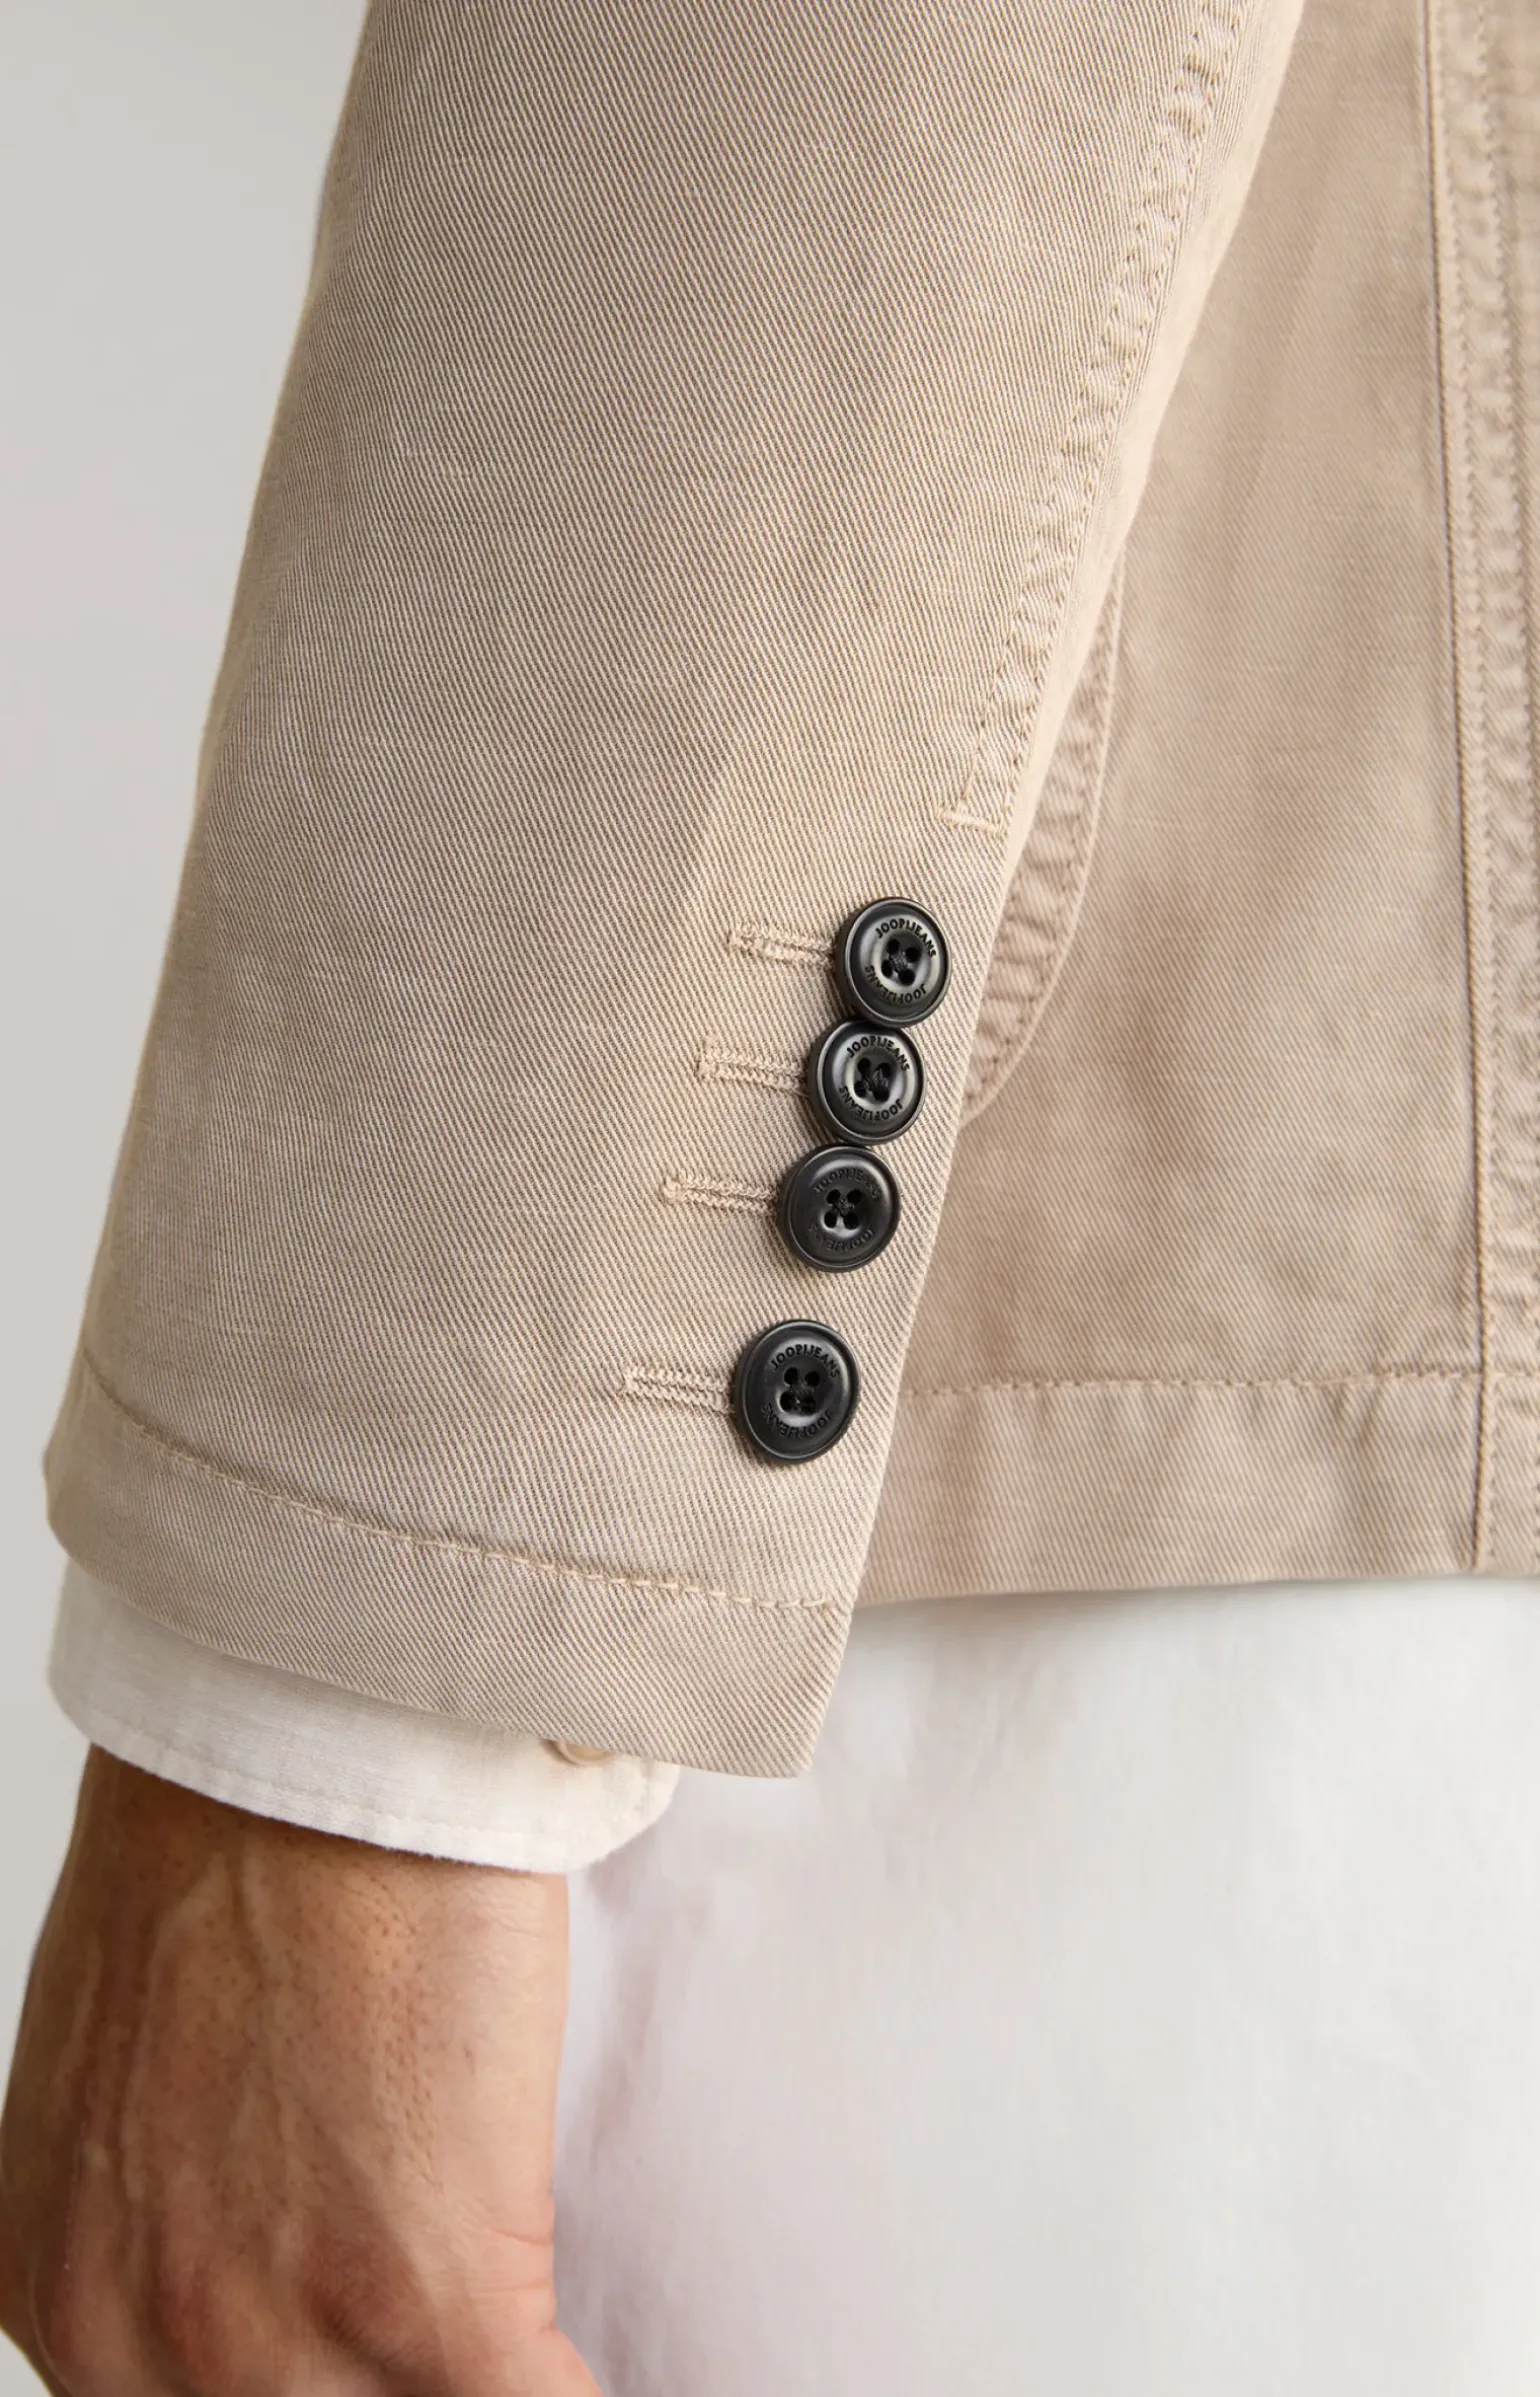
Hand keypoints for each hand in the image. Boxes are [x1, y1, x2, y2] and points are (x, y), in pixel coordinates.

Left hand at [0, 1748, 601, 2394]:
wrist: (313, 1747)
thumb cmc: (250, 1839)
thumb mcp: (139, 2059)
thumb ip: (178, 2185)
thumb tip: (269, 2217)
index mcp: (57, 2285)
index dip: (311, 2384)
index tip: (370, 2357)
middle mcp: (136, 2344)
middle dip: (389, 2388)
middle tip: (452, 2337)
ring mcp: (268, 2341)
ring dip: (482, 2388)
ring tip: (536, 2352)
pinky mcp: (422, 2302)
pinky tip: (605, 2369)